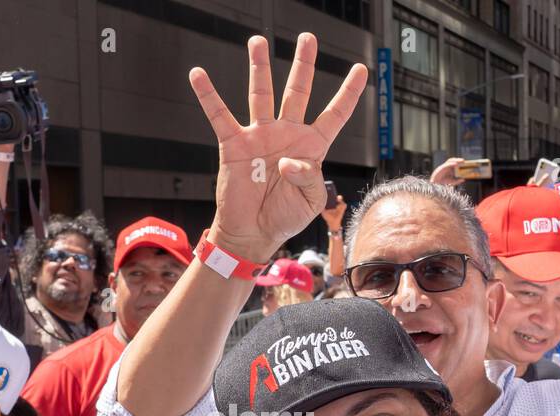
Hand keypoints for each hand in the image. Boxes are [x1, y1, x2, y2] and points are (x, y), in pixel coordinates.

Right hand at [189, 33, 367, 262]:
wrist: (253, 233)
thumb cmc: (284, 218)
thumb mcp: (310, 201)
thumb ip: (309, 176)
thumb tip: (288, 159)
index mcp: (310, 147)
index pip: (334, 114)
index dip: (348, 93)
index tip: (361, 70)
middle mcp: (286, 134)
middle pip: (298, 91)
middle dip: (303, 64)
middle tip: (308, 38)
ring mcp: (260, 136)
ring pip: (261, 94)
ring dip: (260, 67)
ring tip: (257, 41)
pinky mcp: (234, 144)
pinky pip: (220, 115)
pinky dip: (208, 95)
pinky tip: (198, 75)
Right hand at [430, 157, 467, 187]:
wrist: (435, 187)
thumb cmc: (443, 185)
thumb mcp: (452, 182)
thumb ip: (457, 181)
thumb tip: (463, 179)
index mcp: (448, 170)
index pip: (454, 163)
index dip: (459, 162)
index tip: (464, 163)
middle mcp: (446, 167)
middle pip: (452, 161)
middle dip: (458, 160)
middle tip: (463, 161)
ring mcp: (443, 167)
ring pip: (449, 161)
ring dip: (455, 160)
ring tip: (460, 161)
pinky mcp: (440, 169)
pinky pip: (446, 165)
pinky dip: (451, 164)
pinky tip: (455, 164)